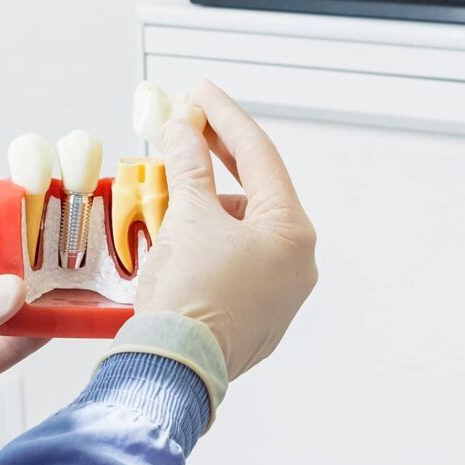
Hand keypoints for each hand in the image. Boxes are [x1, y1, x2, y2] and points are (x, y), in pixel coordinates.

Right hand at [135, 83, 316, 381]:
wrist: (171, 371)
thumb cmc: (189, 300)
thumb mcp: (187, 217)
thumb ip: (189, 166)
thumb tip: (183, 130)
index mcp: (292, 234)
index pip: (258, 157)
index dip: (223, 118)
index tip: (198, 93)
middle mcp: (296, 265)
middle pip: (254, 193)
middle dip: (215, 160)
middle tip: (185, 128)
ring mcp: (278, 296)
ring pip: (240, 230)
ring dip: (206, 204)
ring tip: (168, 189)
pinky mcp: (253, 319)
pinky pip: (232, 263)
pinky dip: (206, 240)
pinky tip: (176, 231)